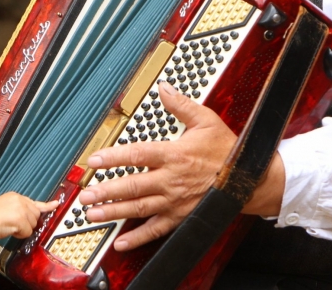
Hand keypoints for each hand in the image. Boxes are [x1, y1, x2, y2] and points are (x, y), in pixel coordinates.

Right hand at [0, 192, 59, 239]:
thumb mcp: (5, 206)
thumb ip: (18, 209)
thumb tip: (29, 217)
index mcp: (16, 197)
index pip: (35, 202)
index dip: (47, 205)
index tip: (56, 204)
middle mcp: (21, 200)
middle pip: (36, 215)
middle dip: (28, 223)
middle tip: (15, 225)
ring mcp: (22, 209)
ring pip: (33, 224)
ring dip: (23, 229)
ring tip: (9, 227)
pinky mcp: (21, 219)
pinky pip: (27, 232)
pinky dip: (20, 234)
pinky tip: (10, 230)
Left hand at [79, 82, 236, 250]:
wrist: (247, 176)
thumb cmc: (227, 150)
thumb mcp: (206, 120)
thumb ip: (181, 105)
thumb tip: (164, 88)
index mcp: (174, 155)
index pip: (136, 155)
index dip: (112, 157)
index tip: (94, 161)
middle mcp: (171, 180)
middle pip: (132, 186)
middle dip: (105, 191)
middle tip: (84, 195)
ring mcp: (175, 201)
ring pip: (138, 208)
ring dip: (113, 212)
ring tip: (92, 214)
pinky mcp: (181, 216)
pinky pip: (156, 229)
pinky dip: (138, 238)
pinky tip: (121, 243)